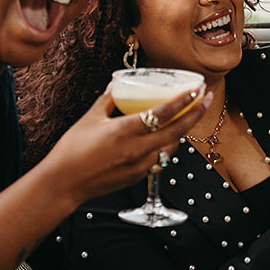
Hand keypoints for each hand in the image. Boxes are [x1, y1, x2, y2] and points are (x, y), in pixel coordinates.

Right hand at [42, 84, 212, 206]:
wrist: (63, 183)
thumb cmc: (71, 151)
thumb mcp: (89, 119)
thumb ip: (107, 100)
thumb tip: (116, 86)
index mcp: (126, 130)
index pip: (164, 112)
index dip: (184, 99)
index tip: (197, 89)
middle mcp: (138, 148)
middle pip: (178, 130)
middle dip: (196, 113)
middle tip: (206, 99)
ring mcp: (140, 165)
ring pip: (172, 146)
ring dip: (182, 131)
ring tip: (187, 117)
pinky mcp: (137, 176)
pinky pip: (160, 159)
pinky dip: (167, 147)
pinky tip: (166, 139)